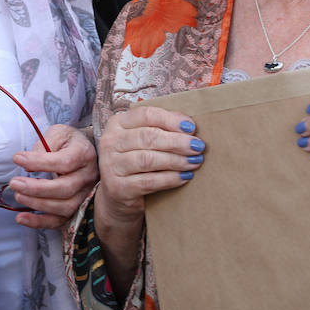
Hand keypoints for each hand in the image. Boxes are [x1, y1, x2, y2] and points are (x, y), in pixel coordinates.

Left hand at [9, 124, 98, 228]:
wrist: (84, 151)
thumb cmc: (69, 142)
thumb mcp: (58, 133)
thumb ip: (44, 145)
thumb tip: (29, 166)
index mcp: (84, 155)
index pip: (64, 162)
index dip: (39, 162)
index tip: (18, 159)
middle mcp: (88, 177)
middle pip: (65, 189)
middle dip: (37, 189)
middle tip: (15, 183)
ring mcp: (84, 195)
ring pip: (64, 207)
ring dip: (38, 204)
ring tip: (18, 196)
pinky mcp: (76, 208)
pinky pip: (60, 221)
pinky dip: (40, 222)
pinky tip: (22, 218)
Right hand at [95, 104, 203, 229]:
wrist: (118, 195)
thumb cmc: (136, 162)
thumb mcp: (143, 141)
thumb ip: (161, 128)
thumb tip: (188, 125)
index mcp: (117, 123)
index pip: (145, 115)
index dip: (170, 120)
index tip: (192, 127)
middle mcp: (110, 142)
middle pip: (148, 137)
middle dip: (177, 141)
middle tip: (198, 147)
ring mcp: (111, 165)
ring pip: (148, 159)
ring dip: (176, 160)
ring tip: (195, 162)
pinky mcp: (117, 187)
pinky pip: (149, 181)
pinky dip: (170, 179)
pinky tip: (184, 177)